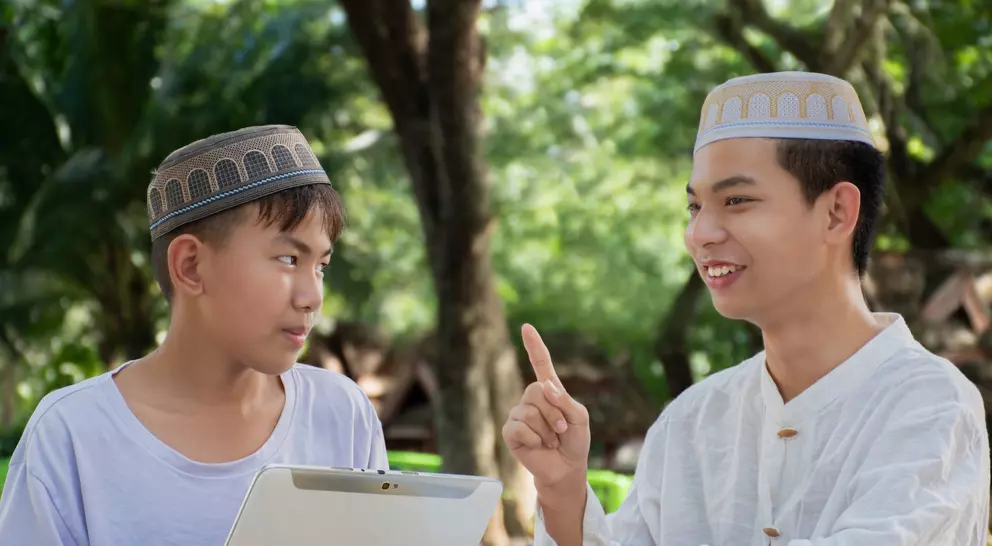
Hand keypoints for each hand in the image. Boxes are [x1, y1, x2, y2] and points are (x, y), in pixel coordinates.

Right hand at [502, 324, 590, 489]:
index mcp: (550, 392)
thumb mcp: (580, 418)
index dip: (534, 346)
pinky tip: (538, 446)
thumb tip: (545, 386)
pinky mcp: (510, 431)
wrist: (566, 468)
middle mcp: (531, 400)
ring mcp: (518, 415)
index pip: (541, 364)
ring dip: (546, 430)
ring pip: (529, 411)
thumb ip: (565, 400)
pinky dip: (535, 439)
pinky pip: (519, 426)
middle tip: (560, 429)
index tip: (527, 327)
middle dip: (553, 413)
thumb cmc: (574, 442)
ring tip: (551, 441)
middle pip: (536, 390)